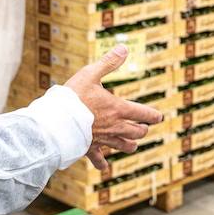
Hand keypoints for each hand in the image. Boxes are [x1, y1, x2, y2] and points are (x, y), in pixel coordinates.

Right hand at [64, 46, 162, 172]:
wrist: (55, 120)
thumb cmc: (73, 96)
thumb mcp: (91, 73)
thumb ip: (109, 62)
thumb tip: (124, 48)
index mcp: (118, 108)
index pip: (143, 114)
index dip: (153, 115)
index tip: (158, 117)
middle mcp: (115, 126)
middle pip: (137, 132)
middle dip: (142, 129)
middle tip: (143, 127)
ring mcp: (103, 139)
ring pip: (124, 145)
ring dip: (130, 144)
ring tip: (132, 144)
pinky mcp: (89, 148)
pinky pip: (99, 159)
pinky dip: (102, 163)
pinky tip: (104, 167)